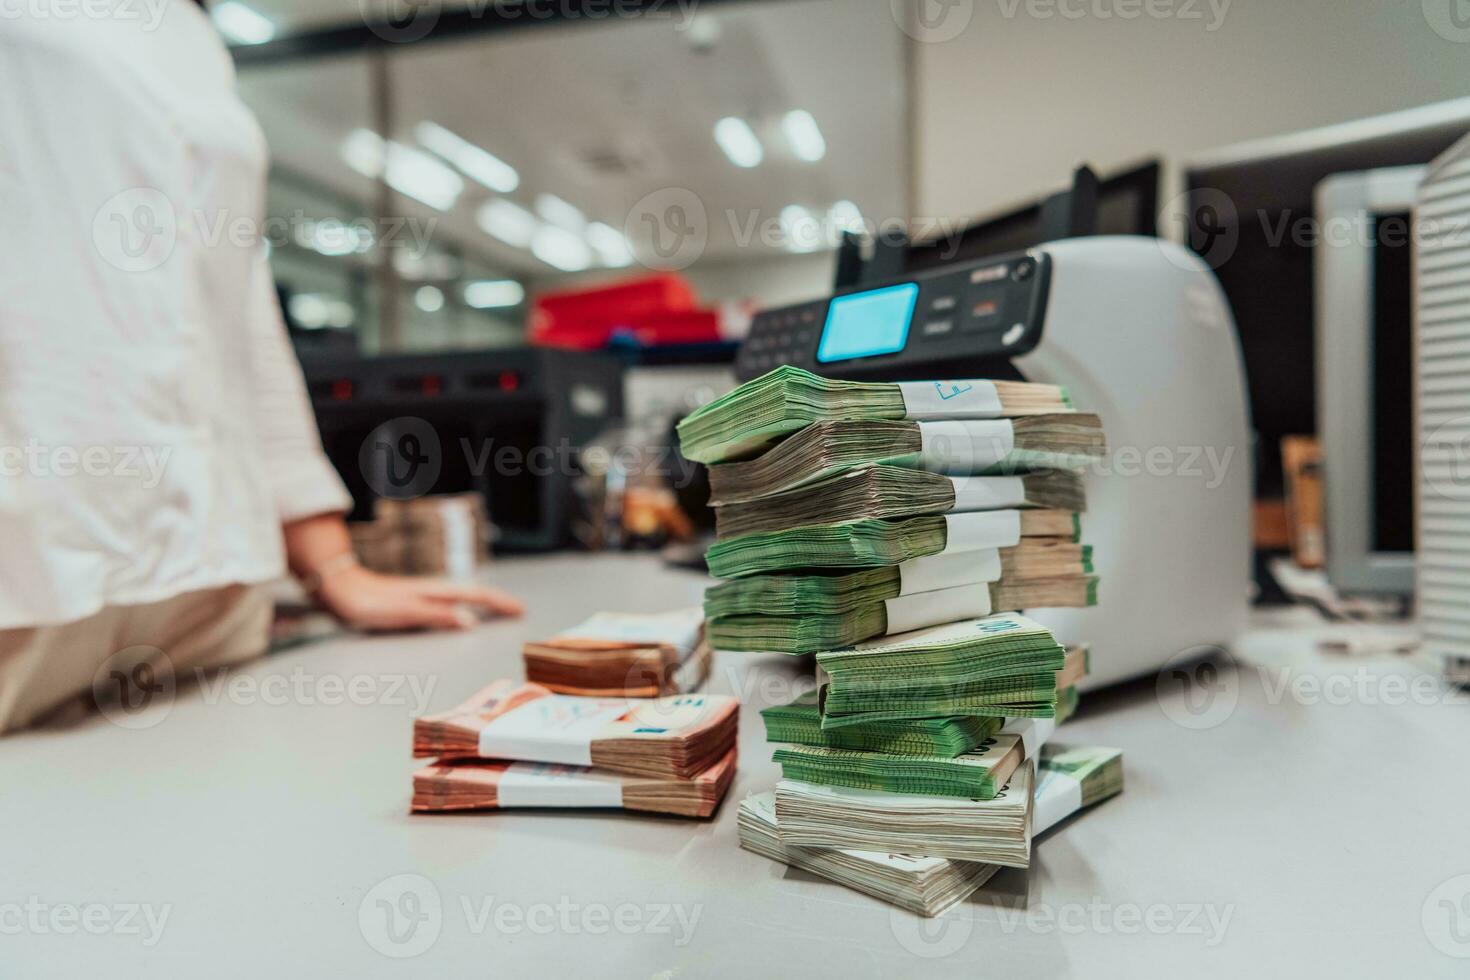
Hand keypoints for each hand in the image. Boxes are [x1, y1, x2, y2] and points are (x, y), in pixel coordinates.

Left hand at [316, 564, 523, 631]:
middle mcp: (432, 592)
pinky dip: (463, 608)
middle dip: (496, 602)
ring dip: (482, 604)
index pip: (475, 596)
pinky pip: (448, 604)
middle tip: (518, 611)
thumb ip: (437, 616)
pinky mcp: (413, 603)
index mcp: (435, 592)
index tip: (519, 610)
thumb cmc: (370, 602)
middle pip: (473, 595)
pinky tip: (459, 615)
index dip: (498, 603)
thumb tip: (471, 623)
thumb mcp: (405, 612)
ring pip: (461, 598)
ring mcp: (423, 596)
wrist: (342, 591)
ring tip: (498, 612)